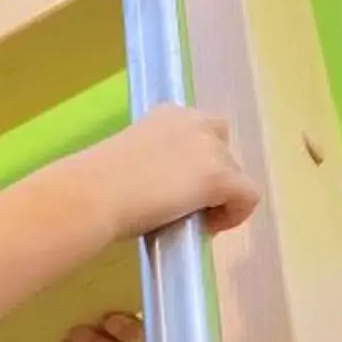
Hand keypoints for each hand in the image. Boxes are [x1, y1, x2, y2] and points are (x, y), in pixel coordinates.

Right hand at [62, 105, 260, 241]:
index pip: (201, 131)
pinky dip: (233, 215)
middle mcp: (195, 122)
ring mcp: (210, 149)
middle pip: (224, 152)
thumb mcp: (129, 161)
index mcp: (168, 113)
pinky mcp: (220, 177)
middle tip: (185, 205)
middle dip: (211, 178)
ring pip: (236, 176)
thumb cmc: (96, 186)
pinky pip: (248, 196)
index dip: (195, 162)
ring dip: (219, 198)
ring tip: (190, 219)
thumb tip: (165, 193)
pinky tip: (205, 227)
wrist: (93, 194)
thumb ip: (155, 165)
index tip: (174, 186)